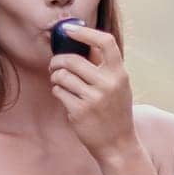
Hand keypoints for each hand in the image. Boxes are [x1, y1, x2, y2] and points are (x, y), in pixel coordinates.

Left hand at [48, 24, 135, 159]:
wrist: (118, 144)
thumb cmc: (115, 111)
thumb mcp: (118, 86)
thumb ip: (104, 66)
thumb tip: (82, 42)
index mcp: (119, 74)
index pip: (105, 42)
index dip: (85, 33)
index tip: (69, 30)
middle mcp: (108, 84)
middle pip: (73, 59)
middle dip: (58, 61)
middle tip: (54, 65)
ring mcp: (93, 98)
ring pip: (62, 75)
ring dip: (56, 77)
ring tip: (59, 82)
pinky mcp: (79, 111)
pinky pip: (58, 92)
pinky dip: (57, 91)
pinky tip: (64, 96)